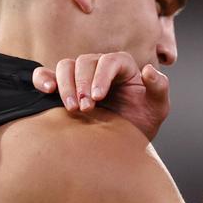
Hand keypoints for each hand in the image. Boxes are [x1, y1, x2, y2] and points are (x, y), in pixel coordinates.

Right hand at [32, 52, 169, 132]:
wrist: (123, 141)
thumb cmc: (142, 122)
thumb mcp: (157, 107)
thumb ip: (159, 88)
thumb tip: (148, 70)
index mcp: (123, 66)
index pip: (109, 61)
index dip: (101, 76)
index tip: (98, 97)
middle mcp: (99, 66)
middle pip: (84, 62)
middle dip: (83, 84)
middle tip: (86, 109)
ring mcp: (80, 76)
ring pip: (65, 66)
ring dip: (65, 86)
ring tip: (73, 109)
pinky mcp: (63, 88)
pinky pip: (46, 74)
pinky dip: (43, 79)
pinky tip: (47, 91)